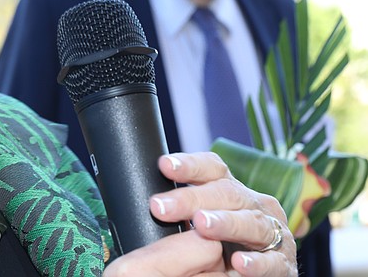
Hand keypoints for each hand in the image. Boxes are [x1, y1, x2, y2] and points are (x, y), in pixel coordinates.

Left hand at [104, 151, 296, 276]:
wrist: (255, 271)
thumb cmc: (221, 242)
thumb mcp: (202, 217)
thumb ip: (181, 207)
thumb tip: (147, 198)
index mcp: (231, 189)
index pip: (212, 168)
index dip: (189, 164)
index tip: (163, 165)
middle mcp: (255, 204)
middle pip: (226, 193)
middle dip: (192, 199)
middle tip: (162, 206)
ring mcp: (272, 232)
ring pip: (251, 222)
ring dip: (226, 223)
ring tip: (202, 225)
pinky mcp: (284, 264)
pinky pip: (273, 261)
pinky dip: (257, 263)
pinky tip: (239, 263)